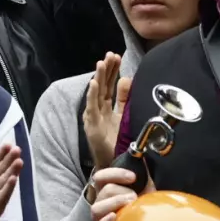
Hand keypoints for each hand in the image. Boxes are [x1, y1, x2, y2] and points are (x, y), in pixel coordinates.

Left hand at [0, 134, 22, 220]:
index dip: (3, 151)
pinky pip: (4, 195)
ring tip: (19, 162)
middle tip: (17, 150)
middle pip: (5, 166)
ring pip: (7, 179)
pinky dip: (8, 188)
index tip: (8, 144)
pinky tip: (12, 180)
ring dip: (13, 171)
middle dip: (11, 159)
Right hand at [82, 53, 129, 172]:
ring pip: (96, 94)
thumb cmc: (118, 143)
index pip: (109, 85)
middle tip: (110, 55)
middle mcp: (98, 110)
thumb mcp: (124, 117)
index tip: (117, 56)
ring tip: (101, 63)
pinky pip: (91, 108)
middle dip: (106, 70)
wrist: (114, 165)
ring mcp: (94, 118)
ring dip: (98, 78)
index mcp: (107, 107)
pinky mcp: (92, 127)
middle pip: (102, 86)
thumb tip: (128, 78)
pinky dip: (91, 95)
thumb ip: (125, 99)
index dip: (113, 71)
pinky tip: (93, 83)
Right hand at [86, 166, 151, 220]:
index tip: (133, 177)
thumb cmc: (139, 209)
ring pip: (96, 208)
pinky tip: (114, 218)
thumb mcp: (144, 190)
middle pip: (104, 191)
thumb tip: (145, 158)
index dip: (115, 174)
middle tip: (135, 197)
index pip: (101, 176)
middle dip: (121, 191)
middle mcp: (100, 202)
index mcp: (107, 190)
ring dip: (115, 204)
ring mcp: (97, 218)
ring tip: (130, 206)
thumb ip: (144, 175)